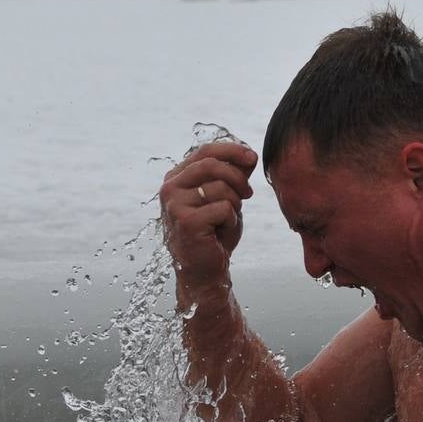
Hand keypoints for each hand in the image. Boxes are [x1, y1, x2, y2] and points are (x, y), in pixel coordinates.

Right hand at [159, 142, 258, 293]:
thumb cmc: (214, 234)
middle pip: (212, 165)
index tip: (252, 156)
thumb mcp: (225, 198)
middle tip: (248, 194)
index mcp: (176, 178)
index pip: (205, 152)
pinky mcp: (186, 221)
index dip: (231, 151)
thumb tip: (249, 155)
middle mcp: (170, 188)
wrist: (204, 271)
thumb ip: (233, 175)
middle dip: (237, 177)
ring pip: (220, 187)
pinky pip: (223, 208)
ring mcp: (175, 204)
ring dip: (234, 204)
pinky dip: (230, 220)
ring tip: (227, 219)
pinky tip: (220, 232)